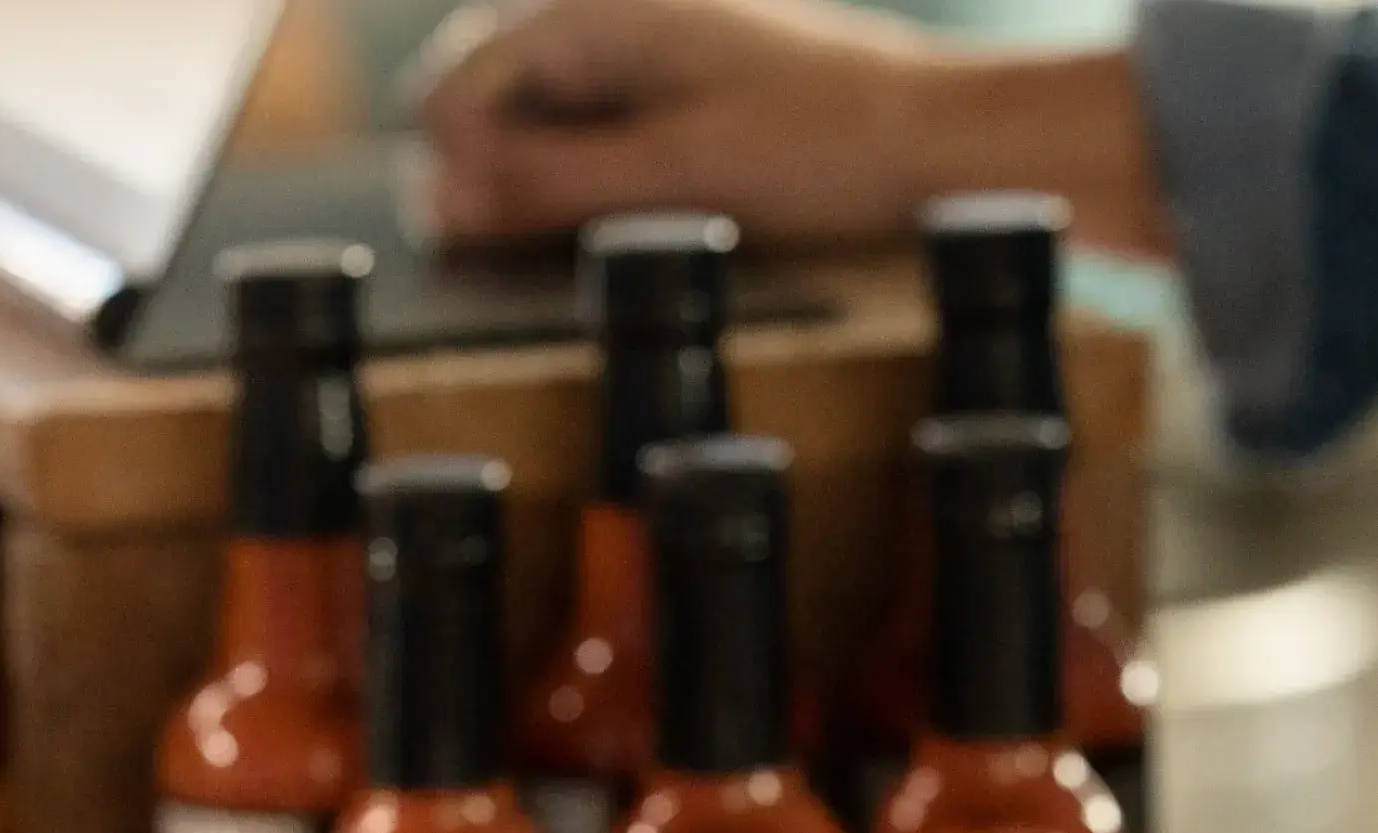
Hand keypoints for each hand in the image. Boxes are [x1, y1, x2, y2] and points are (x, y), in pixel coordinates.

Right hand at [412, 0, 1164, 252]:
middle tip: (530, 262)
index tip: (479, 252)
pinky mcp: (682, 88)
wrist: (940, 138)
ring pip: (543, 123)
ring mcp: (646, 49)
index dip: (452, 178)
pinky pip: (600, 133)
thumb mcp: (674, 180)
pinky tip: (631, 226)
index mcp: (594, 10)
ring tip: (592, 244)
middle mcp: (610, 14)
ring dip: (542, 187)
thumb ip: (550, 185)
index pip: (451, 93)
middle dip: (491, 180)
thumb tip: (438, 201)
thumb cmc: (822, 148)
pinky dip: (594, 183)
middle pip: (488, 104)